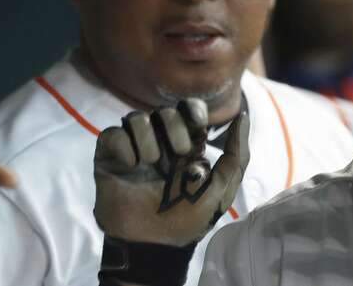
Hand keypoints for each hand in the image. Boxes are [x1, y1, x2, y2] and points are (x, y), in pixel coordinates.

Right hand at [94, 98, 248, 246]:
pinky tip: (131, 164)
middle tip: (179, 152)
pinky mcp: (109, 158)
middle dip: (174, 125)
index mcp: (187, 145)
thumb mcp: (221, 189)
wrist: (155, 244)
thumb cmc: (189, 219)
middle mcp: (160, 143)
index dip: (192, 110)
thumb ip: (236, 155)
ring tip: (152, 163)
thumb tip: (243, 117)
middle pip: (165, 110)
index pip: (188, 108)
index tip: (198, 126)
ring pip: (135, 118)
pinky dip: (123, 145)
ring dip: (147, 136)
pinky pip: (111, 134)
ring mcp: (134, 149)